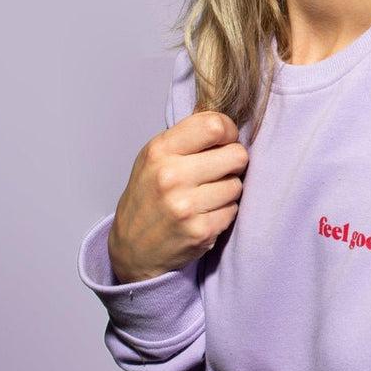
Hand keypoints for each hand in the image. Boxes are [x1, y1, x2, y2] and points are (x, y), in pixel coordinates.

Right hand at [108, 111, 248, 282]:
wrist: (132, 248)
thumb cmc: (149, 195)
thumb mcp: (156, 156)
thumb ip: (188, 136)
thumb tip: (226, 122)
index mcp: (160, 151)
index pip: (214, 125)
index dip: (228, 131)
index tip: (224, 141)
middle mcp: (171, 176)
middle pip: (237, 155)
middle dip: (234, 162)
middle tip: (219, 170)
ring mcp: (185, 206)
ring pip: (237, 185)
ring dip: (227, 190)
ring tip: (206, 195)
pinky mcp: (200, 231)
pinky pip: (233, 210)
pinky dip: (224, 212)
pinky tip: (204, 214)